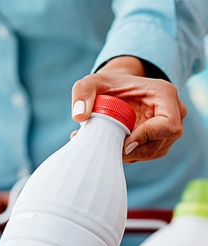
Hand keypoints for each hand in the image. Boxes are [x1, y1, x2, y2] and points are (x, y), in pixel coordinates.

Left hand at [71, 56, 186, 162]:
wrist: (115, 90)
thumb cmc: (106, 84)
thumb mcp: (91, 82)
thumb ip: (83, 92)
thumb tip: (79, 116)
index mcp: (164, 94)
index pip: (168, 126)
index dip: (146, 138)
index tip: (123, 143)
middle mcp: (173, 112)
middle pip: (158, 145)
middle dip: (131, 151)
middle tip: (106, 147)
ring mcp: (166, 129)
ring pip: (152, 153)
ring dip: (127, 155)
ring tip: (103, 145)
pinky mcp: (157, 140)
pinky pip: (144, 155)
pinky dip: (126, 155)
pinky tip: (109, 146)